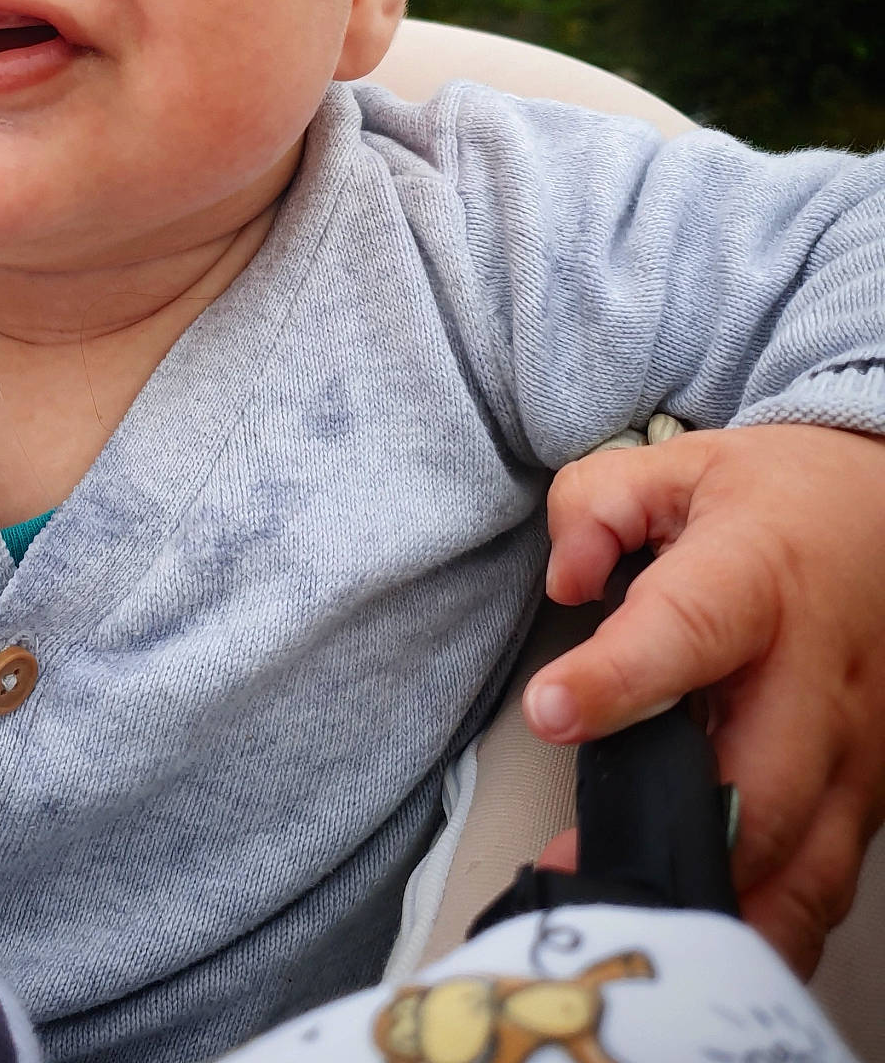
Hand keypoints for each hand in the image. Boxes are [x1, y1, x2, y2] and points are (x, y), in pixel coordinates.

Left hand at [522, 424, 884, 976]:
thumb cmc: (772, 499)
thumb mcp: (675, 466)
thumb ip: (596, 506)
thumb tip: (565, 578)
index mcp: (760, 573)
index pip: (688, 627)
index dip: (620, 677)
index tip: (551, 712)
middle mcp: (821, 673)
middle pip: (762, 783)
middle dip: (673, 837)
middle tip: (577, 868)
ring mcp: (860, 746)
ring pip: (807, 861)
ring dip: (722, 906)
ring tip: (632, 922)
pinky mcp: (872, 793)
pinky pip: (826, 880)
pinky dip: (770, 922)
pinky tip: (706, 938)